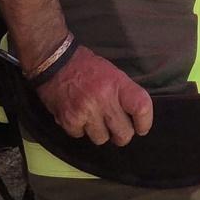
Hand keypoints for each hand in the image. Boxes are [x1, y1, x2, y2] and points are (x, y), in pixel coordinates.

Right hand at [36, 45, 152, 145]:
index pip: (141, 107)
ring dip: (98, 132)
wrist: (54, 60)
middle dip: (121, 134)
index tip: (141, 128)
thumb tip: (134, 117)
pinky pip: (80, 136)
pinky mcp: (69, 120)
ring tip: (93, 118)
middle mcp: (103, 99)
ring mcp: (85, 111)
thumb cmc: (87, 66)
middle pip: (124, 133)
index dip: (145, 122)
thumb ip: (123, 94)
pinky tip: (77, 115)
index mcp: (117, 83)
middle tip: (116, 128)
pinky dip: (79, 129)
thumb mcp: (112, 73)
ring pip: (102, 139)